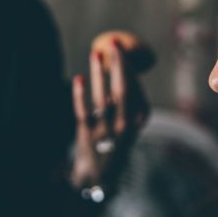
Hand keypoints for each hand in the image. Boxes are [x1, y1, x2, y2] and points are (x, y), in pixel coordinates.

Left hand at [70, 31, 152, 189]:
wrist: (100, 173)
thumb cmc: (115, 138)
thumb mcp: (128, 119)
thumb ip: (127, 96)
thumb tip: (122, 62)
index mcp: (139, 118)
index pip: (135, 87)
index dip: (128, 66)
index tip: (120, 48)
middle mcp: (125, 125)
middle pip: (123, 90)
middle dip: (119, 64)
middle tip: (114, 43)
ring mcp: (106, 131)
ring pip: (102, 98)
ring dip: (98, 73)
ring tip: (95, 53)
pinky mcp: (87, 135)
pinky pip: (83, 112)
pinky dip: (79, 95)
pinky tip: (78, 79)